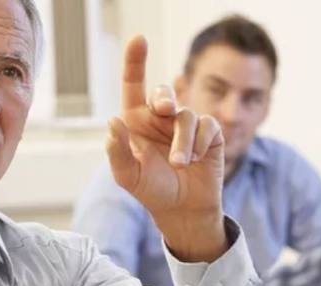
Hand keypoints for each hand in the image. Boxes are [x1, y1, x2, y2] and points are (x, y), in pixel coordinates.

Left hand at [108, 35, 228, 262]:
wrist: (183, 211)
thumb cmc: (152, 191)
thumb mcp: (128, 176)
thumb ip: (117, 151)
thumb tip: (112, 123)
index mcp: (137, 122)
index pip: (133, 86)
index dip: (135, 61)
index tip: (139, 39)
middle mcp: (161, 118)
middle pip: (163, 92)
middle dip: (164, 96)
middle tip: (163, 108)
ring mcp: (185, 124)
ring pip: (186, 115)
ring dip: (182, 141)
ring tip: (179, 164)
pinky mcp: (208, 133)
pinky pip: (206, 126)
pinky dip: (199, 144)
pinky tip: (196, 161)